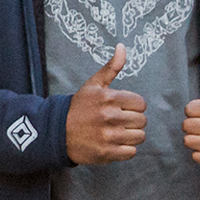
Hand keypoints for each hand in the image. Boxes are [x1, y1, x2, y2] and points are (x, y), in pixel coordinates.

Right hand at [65, 45, 144, 164]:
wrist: (57, 131)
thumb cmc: (79, 107)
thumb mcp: (93, 84)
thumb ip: (111, 67)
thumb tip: (122, 46)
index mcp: (108, 98)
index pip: (141, 104)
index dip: (134, 106)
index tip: (123, 108)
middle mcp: (110, 117)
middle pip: (142, 121)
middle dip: (133, 121)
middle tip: (120, 121)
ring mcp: (108, 136)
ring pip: (139, 137)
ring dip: (131, 135)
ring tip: (118, 132)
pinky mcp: (106, 153)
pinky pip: (131, 152)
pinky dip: (125, 149)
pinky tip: (114, 143)